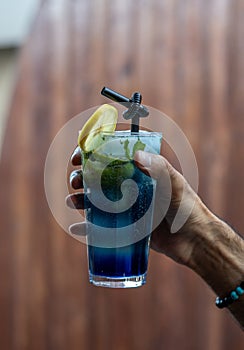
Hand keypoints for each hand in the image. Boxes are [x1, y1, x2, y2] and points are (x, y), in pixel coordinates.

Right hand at [66, 147, 215, 265]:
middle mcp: (129, 188)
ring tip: (72, 201)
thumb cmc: (187, 207)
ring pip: (96, 201)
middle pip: (98, 179)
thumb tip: (136, 154)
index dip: (92, 154)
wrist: (194, 239)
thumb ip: (159, 167)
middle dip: (81, 177)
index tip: (79, 154)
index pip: (111, 157)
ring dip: (80, 199)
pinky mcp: (125, 229)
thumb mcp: (174, 183)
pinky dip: (87, 227)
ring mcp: (125, 209)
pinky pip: (102, 226)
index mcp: (139, 173)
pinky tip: (77, 228)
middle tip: (75, 180)